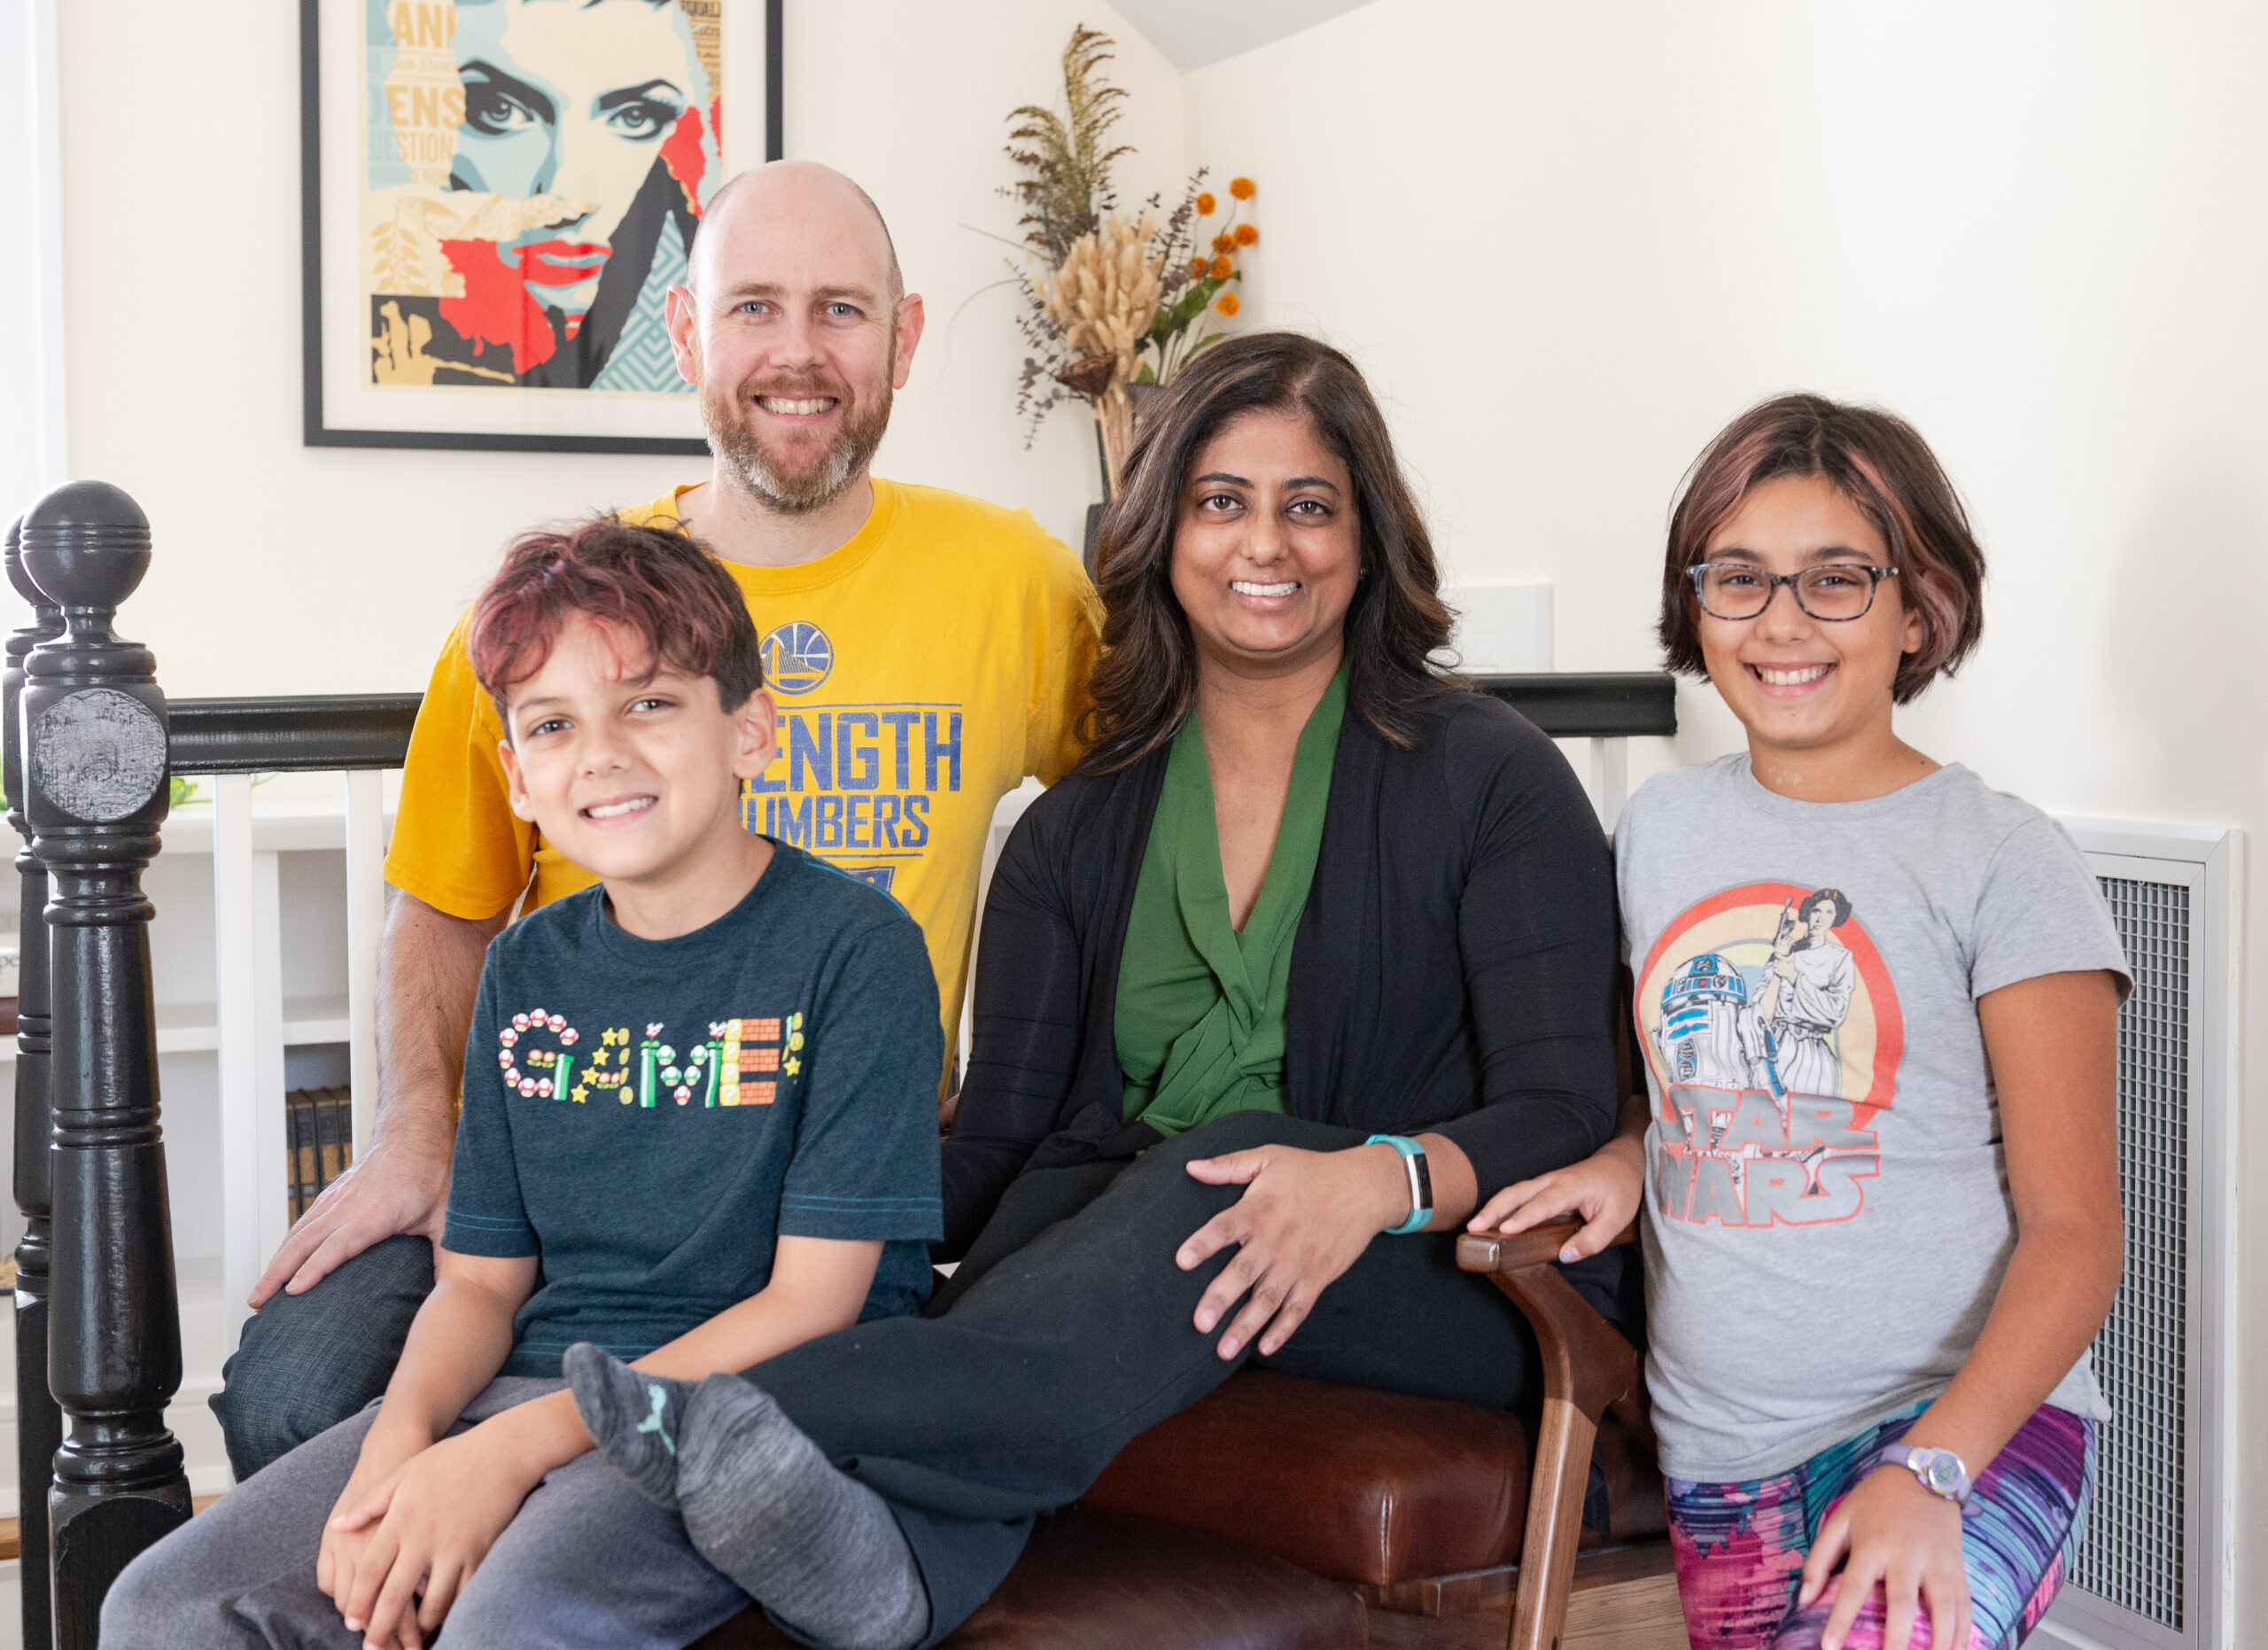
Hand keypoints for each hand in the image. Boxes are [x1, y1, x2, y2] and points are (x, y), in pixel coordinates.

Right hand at [251, 1132, 449, 1306]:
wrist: (415, 1133)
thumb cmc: (433, 1172)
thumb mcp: (450, 1215)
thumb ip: (450, 1254)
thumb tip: (459, 1291)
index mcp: (376, 1212)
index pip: (339, 1244)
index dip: (315, 1268)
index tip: (293, 1291)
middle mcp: (348, 1205)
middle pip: (304, 1242)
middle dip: (278, 1274)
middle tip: (257, 1303)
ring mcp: (336, 1200)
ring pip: (297, 1234)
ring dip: (274, 1263)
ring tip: (258, 1294)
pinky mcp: (331, 1198)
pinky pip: (302, 1225)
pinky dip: (285, 1246)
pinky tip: (277, 1265)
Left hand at [327, 1425, 539, 1648]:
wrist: (503, 1452)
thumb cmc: (451, 1459)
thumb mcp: (404, 1473)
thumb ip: (369, 1502)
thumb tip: (339, 1526)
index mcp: (401, 1519)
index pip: (370, 1570)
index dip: (358, 1600)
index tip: (351, 1621)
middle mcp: (423, 1539)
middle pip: (395, 1595)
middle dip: (381, 1627)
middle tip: (371, 1648)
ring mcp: (454, 1549)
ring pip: (431, 1602)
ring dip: (418, 1626)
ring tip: (410, 1640)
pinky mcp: (480, 1553)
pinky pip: (463, 1593)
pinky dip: (452, 1610)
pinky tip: (444, 1618)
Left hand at [1177, 1144, 1408, 1359]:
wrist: (1363, 1187)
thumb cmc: (1311, 1171)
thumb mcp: (1269, 1157)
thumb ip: (1227, 1165)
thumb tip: (1190, 1167)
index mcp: (1258, 1209)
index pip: (1224, 1228)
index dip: (1203, 1243)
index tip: (1181, 1261)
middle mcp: (1275, 1239)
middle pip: (1243, 1272)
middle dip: (1221, 1298)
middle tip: (1200, 1323)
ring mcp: (1298, 1262)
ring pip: (1267, 1299)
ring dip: (1245, 1325)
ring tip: (1223, 1350)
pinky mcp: (1318, 1277)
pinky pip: (1298, 1308)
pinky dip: (1283, 1329)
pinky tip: (1266, 1347)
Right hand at [1467, 1149, 1640, 1260]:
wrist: (1621, 1162)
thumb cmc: (1620, 1189)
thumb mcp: (1617, 1218)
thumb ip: (1593, 1239)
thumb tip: (1566, 1256)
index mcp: (1571, 1187)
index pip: (1543, 1204)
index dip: (1524, 1217)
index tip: (1506, 1230)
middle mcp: (1553, 1181)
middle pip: (1517, 1192)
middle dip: (1494, 1209)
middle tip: (1474, 1227)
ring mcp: (1546, 1181)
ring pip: (1514, 1191)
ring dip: (1492, 1206)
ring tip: (1474, 1226)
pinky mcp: (1544, 1186)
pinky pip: (1519, 1194)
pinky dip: (1501, 1204)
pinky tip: (1491, 1220)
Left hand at [1798, 1464, 1971, 1649]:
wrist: (1924, 1474)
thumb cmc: (1875, 1501)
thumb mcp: (1840, 1519)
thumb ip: (1819, 1559)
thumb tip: (1805, 1600)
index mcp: (1872, 1545)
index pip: (1854, 1588)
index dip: (1840, 1619)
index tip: (1829, 1648)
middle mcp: (1906, 1556)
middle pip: (1902, 1603)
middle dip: (1897, 1639)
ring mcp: (1937, 1563)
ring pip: (1942, 1608)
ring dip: (1941, 1641)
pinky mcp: (1958, 1568)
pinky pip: (1964, 1605)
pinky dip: (1963, 1632)